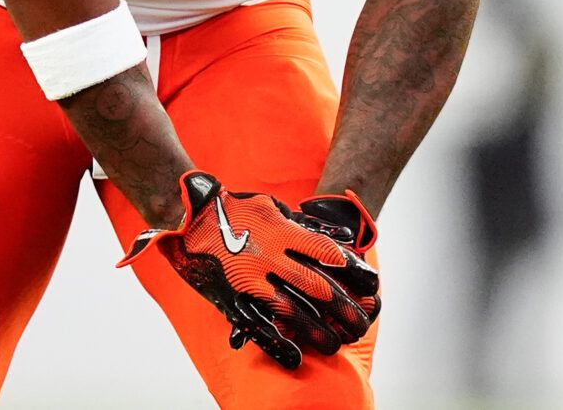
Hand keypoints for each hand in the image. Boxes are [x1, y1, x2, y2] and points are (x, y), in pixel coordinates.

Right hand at [119, 171, 379, 368]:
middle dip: (343, 307)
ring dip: (317, 329)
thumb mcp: (275, 206)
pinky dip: (278, 340)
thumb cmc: (236, 206)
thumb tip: (342, 238)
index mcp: (284, 232)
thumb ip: (305, 224)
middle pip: (316, 287)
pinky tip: (294, 356)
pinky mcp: (233, 293)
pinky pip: (259, 321)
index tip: (371, 285)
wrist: (191, 210)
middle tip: (361, 322)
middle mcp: (271, 256)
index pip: (328, 255)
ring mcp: (252, 277)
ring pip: (293, 309)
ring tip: (337, 344)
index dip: (352, 272)